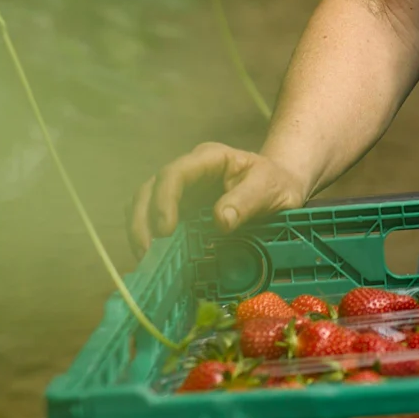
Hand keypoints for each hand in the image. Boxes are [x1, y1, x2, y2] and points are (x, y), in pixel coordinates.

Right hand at [129, 143, 311, 254]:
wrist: (280, 186)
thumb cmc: (275, 183)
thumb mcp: (270, 189)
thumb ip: (246, 202)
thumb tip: (220, 221)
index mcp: (209, 159)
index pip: (175, 173)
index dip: (164, 199)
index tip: (165, 230)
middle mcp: (189, 172)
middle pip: (150, 188)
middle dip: (142, 218)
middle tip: (147, 251)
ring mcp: (182, 191)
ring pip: (145, 202)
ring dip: (139, 228)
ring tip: (145, 258)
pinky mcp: (181, 210)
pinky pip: (153, 218)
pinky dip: (147, 235)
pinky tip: (153, 257)